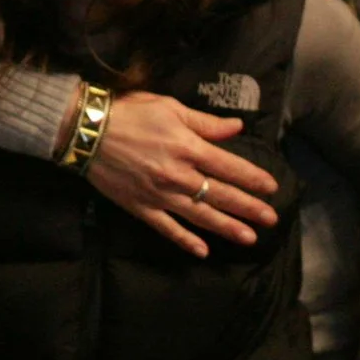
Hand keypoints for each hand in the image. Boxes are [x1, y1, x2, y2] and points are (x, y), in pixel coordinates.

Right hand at [82, 92, 279, 258]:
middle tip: (271, 219)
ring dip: (227, 228)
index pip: (230, 167)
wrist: (86, 131)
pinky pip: (167, 229)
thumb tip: (236, 128)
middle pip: (221, 195)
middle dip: (249, 208)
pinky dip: (185, 241)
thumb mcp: (170, 108)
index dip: (253, 178)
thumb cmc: (130, 112)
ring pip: (200, 216)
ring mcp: (160, 195)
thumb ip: (205, 123)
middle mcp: (179, 175)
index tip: (272, 188)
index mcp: (188, 148)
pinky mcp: (141, 208)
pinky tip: (203, 251)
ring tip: (249, 238)